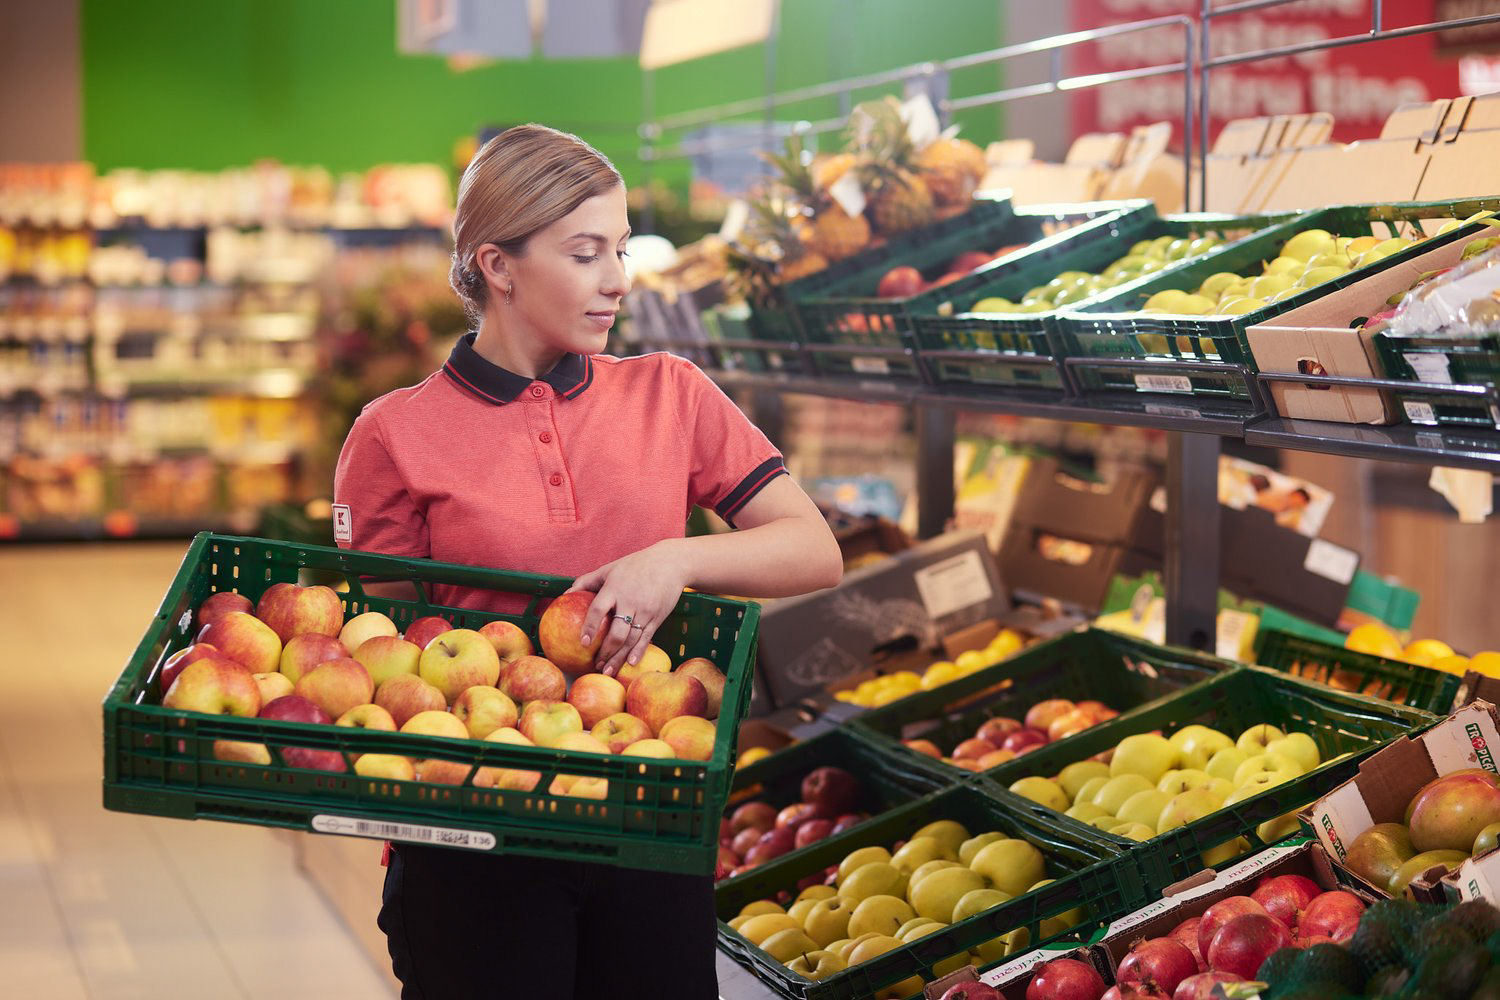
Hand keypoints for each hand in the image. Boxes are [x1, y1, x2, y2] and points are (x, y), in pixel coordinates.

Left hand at [566, 540, 689, 677]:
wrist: (670, 563)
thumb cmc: (636, 565)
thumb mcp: (610, 568)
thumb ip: (587, 580)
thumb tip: (565, 594)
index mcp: (614, 588)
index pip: (598, 610)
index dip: (590, 627)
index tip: (583, 643)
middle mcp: (630, 601)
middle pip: (617, 632)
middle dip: (606, 651)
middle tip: (595, 664)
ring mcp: (645, 611)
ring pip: (631, 639)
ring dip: (619, 657)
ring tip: (608, 671)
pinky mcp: (657, 617)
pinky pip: (646, 638)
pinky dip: (638, 652)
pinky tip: (630, 663)